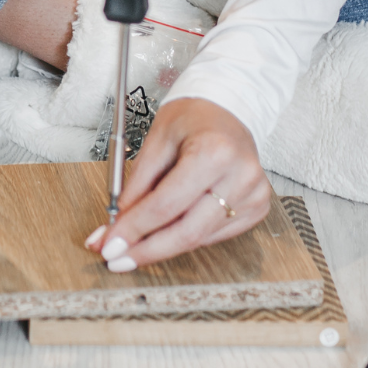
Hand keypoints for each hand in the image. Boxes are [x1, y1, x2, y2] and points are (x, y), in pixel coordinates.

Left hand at [83, 98, 271, 269]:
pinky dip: (187, 236)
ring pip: (199, 239)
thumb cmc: (192, 118)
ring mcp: (254, 194)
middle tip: (117, 259)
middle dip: (147, 250)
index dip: (134, 230)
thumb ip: (136, 186)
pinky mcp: (257, 207)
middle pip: (187, 232)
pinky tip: (171, 227)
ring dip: (163, 245)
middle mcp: (240, 176)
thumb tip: (116, 226)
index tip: (109, 245)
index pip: (166, 205)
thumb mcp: (156, 141)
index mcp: (214, 152)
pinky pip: (214, 235)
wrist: (227, 109)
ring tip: (135, 243)